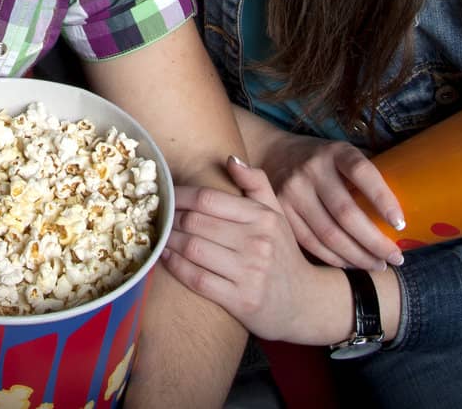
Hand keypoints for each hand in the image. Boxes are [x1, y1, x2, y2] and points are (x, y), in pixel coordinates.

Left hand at [163, 157, 335, 343]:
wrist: (305, 303)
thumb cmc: (282, 254)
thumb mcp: (277, 215)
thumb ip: (256, 183)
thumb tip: (229, 159)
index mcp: (263, 217)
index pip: (209, 199)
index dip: (179, 195)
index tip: (164, 196)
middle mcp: (258, 242)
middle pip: (196, 222)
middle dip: (170, 219)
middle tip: (156, 217)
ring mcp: (250, 273)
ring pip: (192, 249)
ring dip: (168, 242)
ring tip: (158, 236)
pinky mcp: (242, 301)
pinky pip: (197, 279)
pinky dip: (175, 267)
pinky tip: (166, 259)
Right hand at [262, 135, 405, 269]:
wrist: (273, 154)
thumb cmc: (321, 160)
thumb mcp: (342, 154)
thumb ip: (364, 174)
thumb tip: (405, 206)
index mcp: (335, 152)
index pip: (362, 172)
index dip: (383, 198)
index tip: (401, 224)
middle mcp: (311, 169)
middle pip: (346, 213)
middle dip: (375, 242)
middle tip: (396, 257)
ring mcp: (292, 190)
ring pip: (329, 234)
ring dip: (358, 256)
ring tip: (378, 265)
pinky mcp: (279, 210)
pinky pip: (311, 242)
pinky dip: (334, 258)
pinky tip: (351, 264)